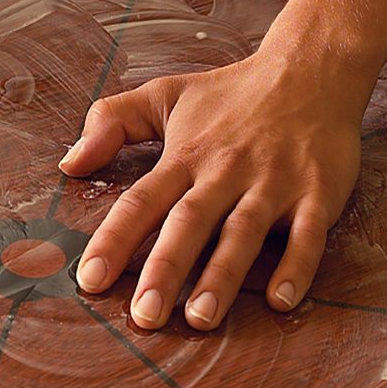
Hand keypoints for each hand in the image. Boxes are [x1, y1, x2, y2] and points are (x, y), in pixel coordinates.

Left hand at [59, 50, 365, 329]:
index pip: (140, 202)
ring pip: (242, 235)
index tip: (89, 280)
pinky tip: (281, 300)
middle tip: (143, 315)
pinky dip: (297, 266)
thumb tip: (68, 163)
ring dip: (221, 278)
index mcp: (184, 156)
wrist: (311, 69)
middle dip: (164, 270)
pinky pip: (307, 235)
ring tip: (199, 318)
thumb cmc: (230, 92)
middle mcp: (225, 173)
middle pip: (188, 224)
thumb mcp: (163, 94)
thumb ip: (111, 123)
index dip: (113, 241)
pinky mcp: (317, 193)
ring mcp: (272, 184)